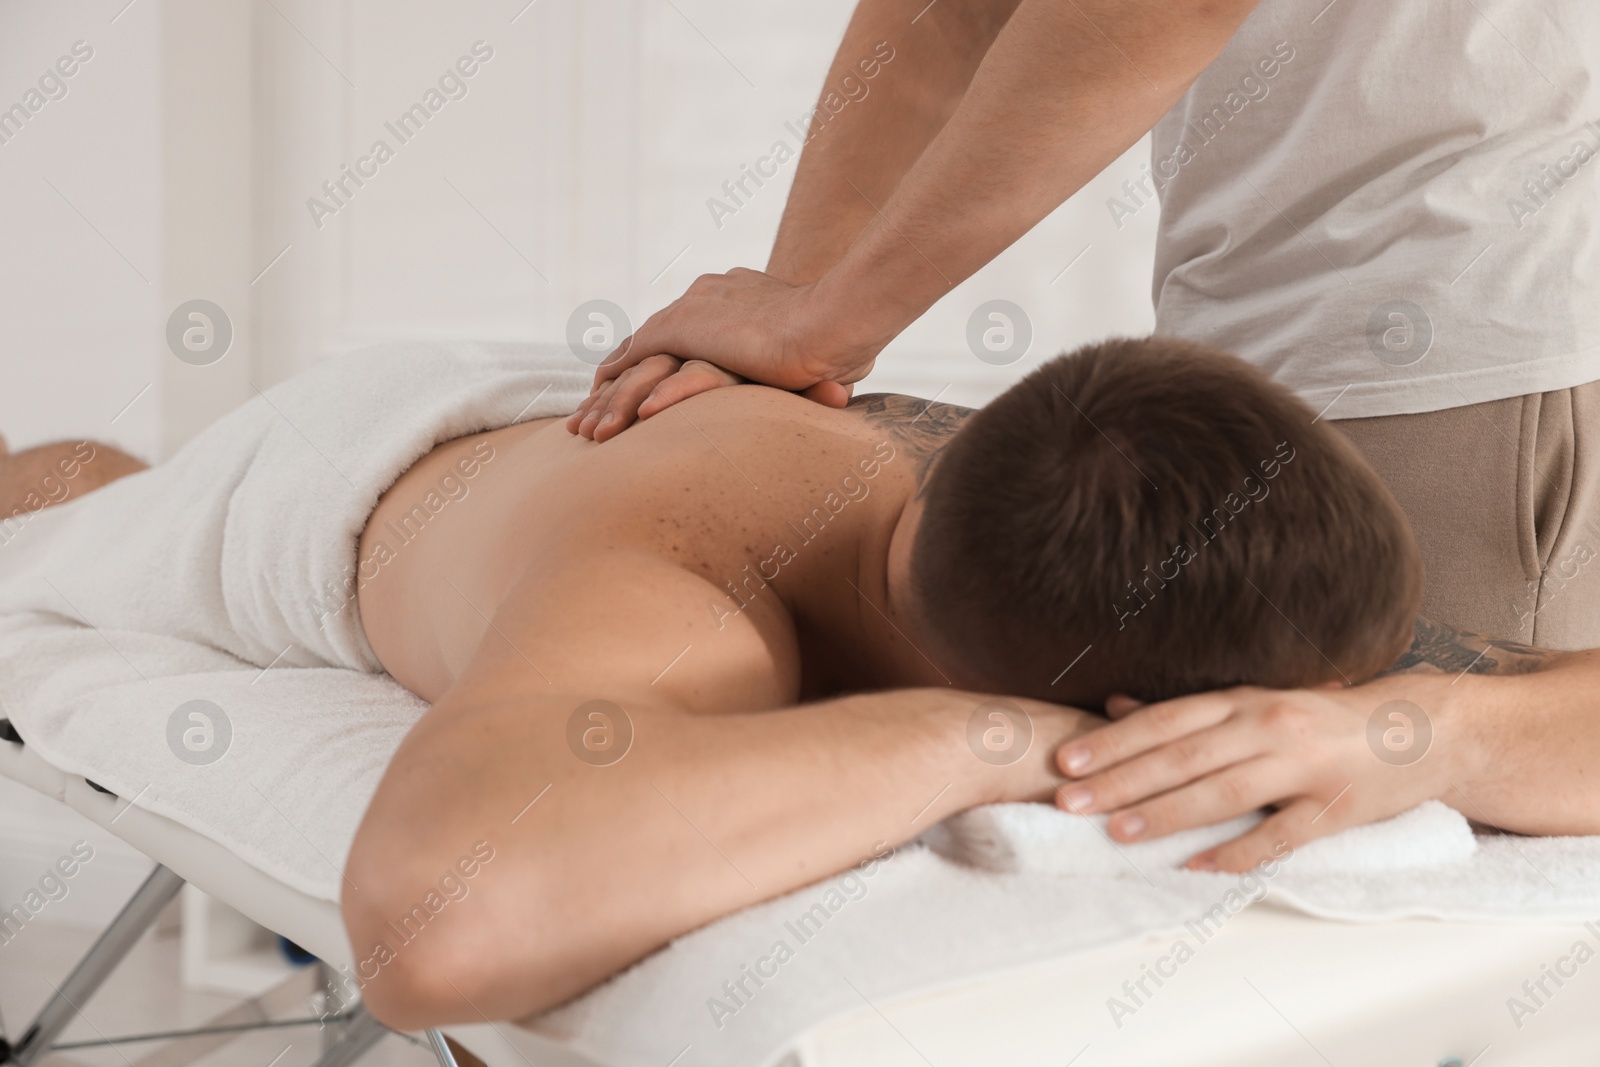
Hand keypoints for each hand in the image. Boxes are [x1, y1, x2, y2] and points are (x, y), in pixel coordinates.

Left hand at [573, 268, 874, 438]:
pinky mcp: (685, 324)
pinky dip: (620, 384)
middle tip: (594, 416)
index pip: (688, 334)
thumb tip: (833, 393)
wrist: (841, 317)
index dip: (662, 367)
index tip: (645, 397)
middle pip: (652, 342)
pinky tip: (607, 410)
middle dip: (621, 382)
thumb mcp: (822, 358)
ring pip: (638, 354)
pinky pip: (640, 356)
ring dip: (613, 395)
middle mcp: (710, 295)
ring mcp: (696, 307)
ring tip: (592, 429)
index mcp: (740, 296)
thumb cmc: (850, 339)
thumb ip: (808, 371)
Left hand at [1050, 676, 1463, 871]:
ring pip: (1223, 793)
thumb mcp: (1255, 701)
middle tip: (1069, 800)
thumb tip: (1115, 705)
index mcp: (1246, 699)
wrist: (1423, 729)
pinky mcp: (1335, 810)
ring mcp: (1303, 768)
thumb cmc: (1325, 718)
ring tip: (1116, 832)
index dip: (1114, 741)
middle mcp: (1269, 727)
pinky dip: (1237, 853)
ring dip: (1166, 814)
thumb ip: (1186, 710)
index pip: (1166, 720)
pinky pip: (1279, 836)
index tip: (1066, 760)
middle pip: (1184, 756)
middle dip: (1122, 780)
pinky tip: (1196, 867)